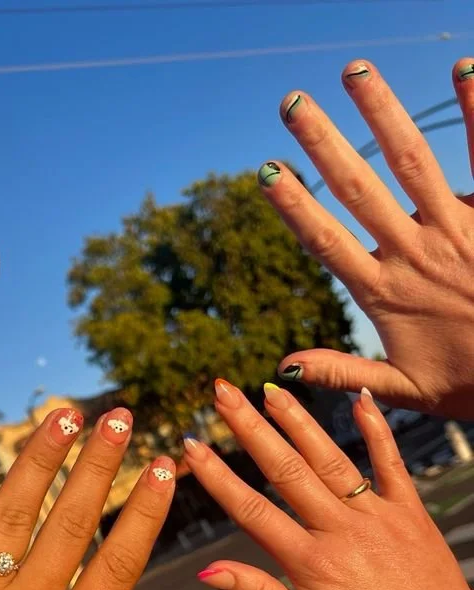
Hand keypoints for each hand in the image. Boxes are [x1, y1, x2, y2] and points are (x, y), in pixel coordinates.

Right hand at [183, 379, 473, 589]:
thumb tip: (207, 571)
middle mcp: (343, 531)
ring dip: (297, 420)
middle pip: (286, 470)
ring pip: (330, 458)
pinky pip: (391, 461)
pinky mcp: (410, 511)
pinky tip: (357, 398)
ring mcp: (379, 516)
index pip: (252, 511)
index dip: (217, 476)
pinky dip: (375, 428)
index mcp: (312, 565)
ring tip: (271, 388)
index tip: (190, 446)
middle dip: (249, 427)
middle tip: (222, 393)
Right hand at [260, 58, 473, 418]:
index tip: (267, 172)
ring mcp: (458, 232)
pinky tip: (464, 68)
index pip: (327, 241)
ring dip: (382, 114)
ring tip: (355, 71)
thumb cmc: (470, 384)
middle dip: (324, 143)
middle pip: (360, 190)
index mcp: (385, 293)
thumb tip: (283, 367)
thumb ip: (344, 372)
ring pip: (413, 163)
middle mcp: (416, 254)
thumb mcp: (403, 389)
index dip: (294, 206)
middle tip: (294, 103)